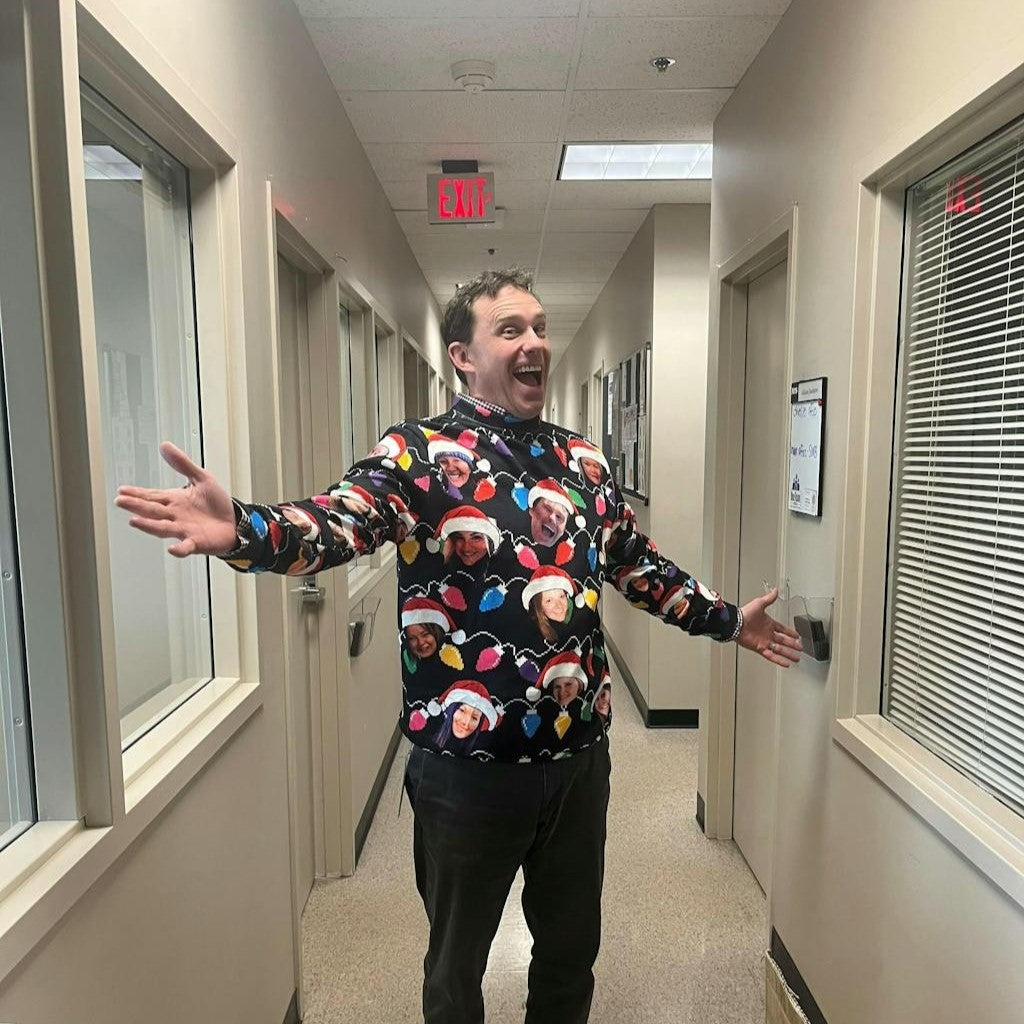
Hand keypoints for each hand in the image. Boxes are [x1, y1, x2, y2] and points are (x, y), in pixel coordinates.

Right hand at [115, 441, 237, 557]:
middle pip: (152, 510)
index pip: (151, 495)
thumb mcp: (201, 478)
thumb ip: (183, 464)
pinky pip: (186, 546)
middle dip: (136, 505)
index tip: (122, 490)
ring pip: (162, 528)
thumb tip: (165, 446)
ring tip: (135, 520)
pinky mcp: (196, 542)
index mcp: (175, 500)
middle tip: (121, 501)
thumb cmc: (216, 504)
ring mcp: (184, 529)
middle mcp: (175, 516)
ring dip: (149, 525)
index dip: (137, 493)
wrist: (235, 523)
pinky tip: (172, 548)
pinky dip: (179, 549)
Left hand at [736, 587, 801, 666]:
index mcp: (769, 624)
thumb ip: (769, 598)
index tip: (797, 635)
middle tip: (801, 648)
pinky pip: (771, 655)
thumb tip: (775, 590)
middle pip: (784, 640)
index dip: (790, 632)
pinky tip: (786, 663)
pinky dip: (779, 660)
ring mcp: (764, 641)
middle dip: (793, 644)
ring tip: (797, 658)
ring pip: (780, 650)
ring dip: (789, 654)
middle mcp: (767, 634)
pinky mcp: (760, 648)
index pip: (783, 629)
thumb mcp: (759, 603)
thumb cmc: (745, 613)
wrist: (735, 623)